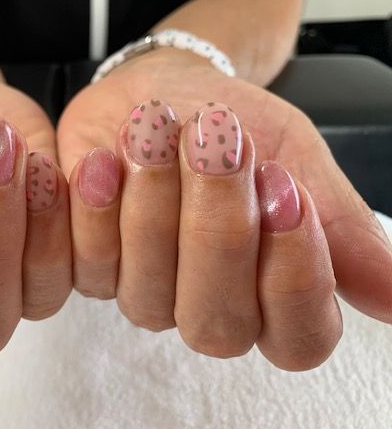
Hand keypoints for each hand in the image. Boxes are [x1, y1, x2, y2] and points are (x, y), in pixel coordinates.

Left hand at [57, 49, 391, 367]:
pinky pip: (88, 264)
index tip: (285, 191)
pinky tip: (101, 159)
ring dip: (154, 204)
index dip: (295, 276)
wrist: (163, 90)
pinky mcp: (89, 269)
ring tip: (157, 130)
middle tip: (218, 144)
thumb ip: (340, 225)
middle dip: (217, 228)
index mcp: (270, 295)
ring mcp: (143, 295)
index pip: (298, 338)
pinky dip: (95, 206)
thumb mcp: (297, 158)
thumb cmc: (233, 126)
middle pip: (217, 323)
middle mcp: (206, 306)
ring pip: (146, 297)